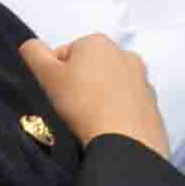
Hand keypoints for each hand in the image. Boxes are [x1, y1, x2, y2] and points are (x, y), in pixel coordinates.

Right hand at [21, 33, 169, 159]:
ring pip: (110, 87)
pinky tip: (109, 129)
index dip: (55, 76)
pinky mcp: (153, 105)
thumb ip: (34, 53)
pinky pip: (127, 106)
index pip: (65, 54)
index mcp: (98, 42)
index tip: (56, 96)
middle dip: (80, 86)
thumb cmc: (82, 104)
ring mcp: (143, 80)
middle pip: (90, 69)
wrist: (125, 143)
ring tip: (90, 122)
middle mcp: (125, 54)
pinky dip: (117, 114)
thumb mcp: (47, 75)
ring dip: (100, 100)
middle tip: (71, 110)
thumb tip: (31, 46)